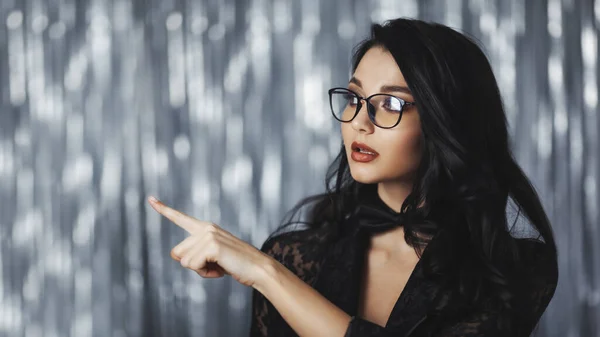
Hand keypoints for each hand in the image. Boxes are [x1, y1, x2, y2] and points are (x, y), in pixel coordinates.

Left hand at [147, 196, 270, 287]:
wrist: (258, 268)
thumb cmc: (236, 264)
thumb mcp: (212, 257)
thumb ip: (195, 253)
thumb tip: (175, 255)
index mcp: (205, 228)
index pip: (180, 218)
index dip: (163, 209)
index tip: (150, 199)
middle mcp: (205, 228)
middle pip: (177, 253)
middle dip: (192, 264)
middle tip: (215, 264)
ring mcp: (208, 235)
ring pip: (185, 262)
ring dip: (201, 270)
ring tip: (220, 266)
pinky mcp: (212, 245)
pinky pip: (193, 266)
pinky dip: (206, 273)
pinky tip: (221, 269)